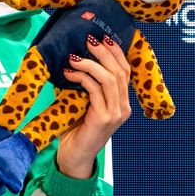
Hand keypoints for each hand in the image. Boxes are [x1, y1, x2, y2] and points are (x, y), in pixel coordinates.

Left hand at [57, 35, 131, 177]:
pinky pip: (95, 91)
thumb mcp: (85, 104)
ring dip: (91, 64)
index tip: (104, 38)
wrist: (74, 157)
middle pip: (119, 72)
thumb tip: (75, 59)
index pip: (125, 72)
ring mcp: (116, 114)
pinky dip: (82, 78)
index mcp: (122, 103)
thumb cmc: (77, 130)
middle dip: (104, 53)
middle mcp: (123, 108)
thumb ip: (88, 86)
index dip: (116, 53)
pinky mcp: (104, 118)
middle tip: (89, 40)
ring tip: (74, 57)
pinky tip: (69, 73)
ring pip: (109, 79)